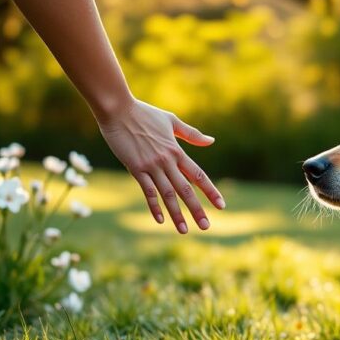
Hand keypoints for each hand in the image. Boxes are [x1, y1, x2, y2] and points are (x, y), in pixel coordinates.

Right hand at [96, 98, 223, 232]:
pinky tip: (160, 220)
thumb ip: (191, 133)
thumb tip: (211, 141)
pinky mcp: (135, 168)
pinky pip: (148, 191)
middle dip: (197, 209)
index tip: (221, 206)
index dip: (210, 191)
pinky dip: (154, 206)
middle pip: (185, 189)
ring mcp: (151, 166)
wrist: (118, 109)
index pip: (198, 175)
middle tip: (206, 226)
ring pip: (167, 194)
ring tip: (184, 230)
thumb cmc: (144, 113)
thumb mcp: (171, 121)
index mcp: (177, 151)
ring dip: (176, 214)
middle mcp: (167, 161)